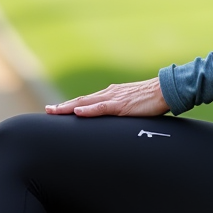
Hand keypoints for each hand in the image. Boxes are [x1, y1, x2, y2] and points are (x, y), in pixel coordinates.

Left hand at [45, 78, 168, 117]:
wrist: (165, 90)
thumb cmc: (152, 100)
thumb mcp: (133, 106)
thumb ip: (122, 111)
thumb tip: (116, 121)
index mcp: (111, 95)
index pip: (86, 101)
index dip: (71, 106)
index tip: (57, 110)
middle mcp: (109, 94)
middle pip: (81, 101)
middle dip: (63, 107)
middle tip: (47, 111)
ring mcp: (114, 98)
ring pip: (86, 103)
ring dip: (68, 107)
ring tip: (54, 111)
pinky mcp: (121, 105)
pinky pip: (101, 108)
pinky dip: (88, 110)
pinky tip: (78, 112)